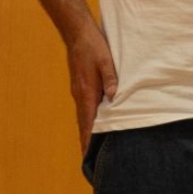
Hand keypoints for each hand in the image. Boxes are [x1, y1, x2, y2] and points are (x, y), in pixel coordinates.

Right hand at [66, 27, 117, 154]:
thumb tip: (115, 96)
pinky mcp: (79, 86)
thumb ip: (111, 79)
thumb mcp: (106, 61)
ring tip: (91, 147)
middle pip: (83, 123)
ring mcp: (78, 91)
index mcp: (87, 92)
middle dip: (86, 141)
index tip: (88, 156)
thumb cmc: (93, 46)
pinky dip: (87, 120)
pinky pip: (84, 108)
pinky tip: (93, 123)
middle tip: (89, 160)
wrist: (77, 33)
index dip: (88, 139)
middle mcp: (80, 95)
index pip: (87, 122)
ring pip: (83, 116)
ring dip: (86, 131)